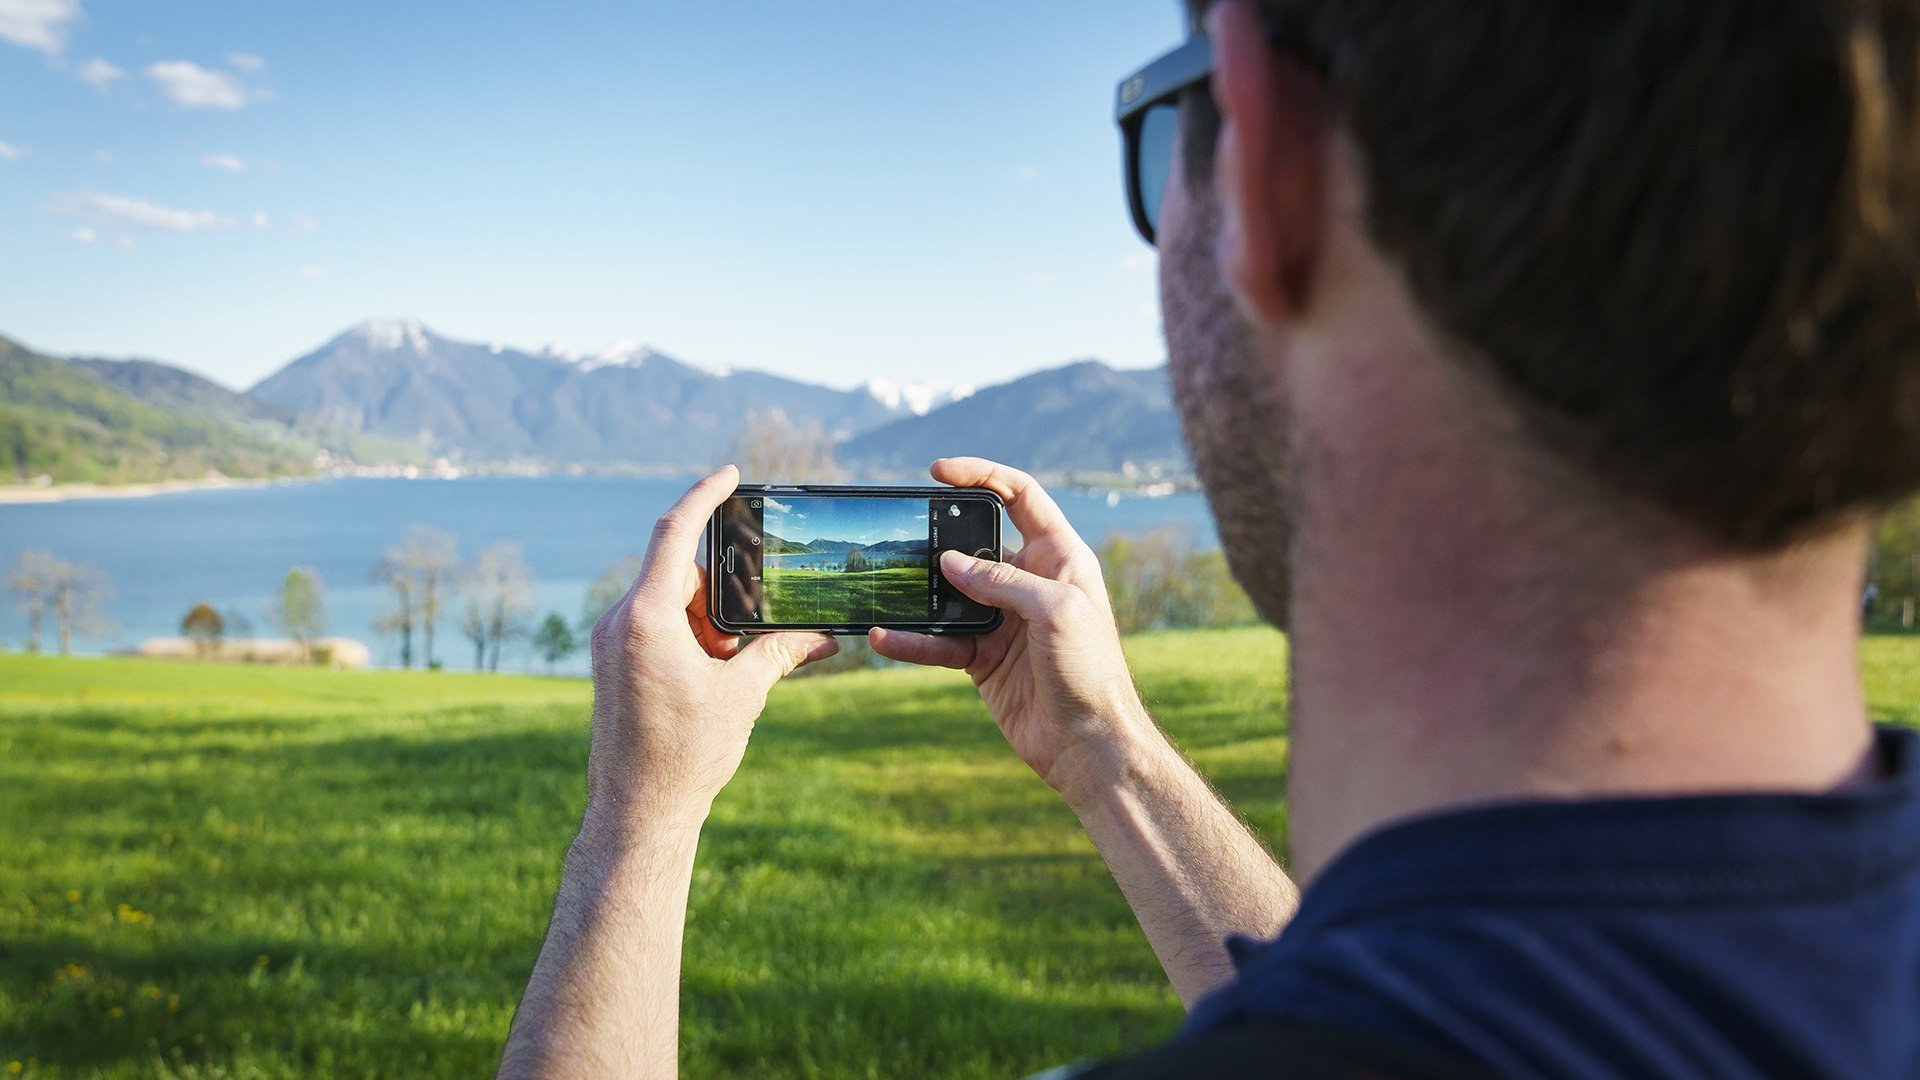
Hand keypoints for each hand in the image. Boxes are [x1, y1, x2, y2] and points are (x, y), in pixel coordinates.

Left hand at [586, 465, 838, 832]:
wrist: (637, 813)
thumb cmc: (685, 755)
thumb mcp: (743, 695)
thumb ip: (779, 653)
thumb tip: (824, 637)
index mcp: (646, 617)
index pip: (675, 533)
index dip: (704, 495)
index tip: (729, 474)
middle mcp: (620, 622)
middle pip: (681, 575)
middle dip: (724, 593)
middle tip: (752, 631)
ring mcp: (611, 643)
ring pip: (670, 604)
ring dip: (707, 624)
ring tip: (731, 670)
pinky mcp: (611, 664)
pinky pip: (654, 629)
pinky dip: (688, 639)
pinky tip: (713, 675)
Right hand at [869, 458, 1157, 803]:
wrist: (1090, 745)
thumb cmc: (1091, 672)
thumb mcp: (1055, 610)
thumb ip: (1002, 579)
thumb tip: (950, 563)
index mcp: (1059, 558)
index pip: (1020, 497)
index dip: (983, 476)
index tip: (939, 471)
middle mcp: (1030, 583)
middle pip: (975, 543)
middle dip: (938, 539)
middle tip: (904, 536)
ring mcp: (1004, 621)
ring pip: (950, 595)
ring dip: (918, 594)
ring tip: (884, 589)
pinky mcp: (983, 658)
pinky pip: (940, 640)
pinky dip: (913, 640)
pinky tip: (886, 639)